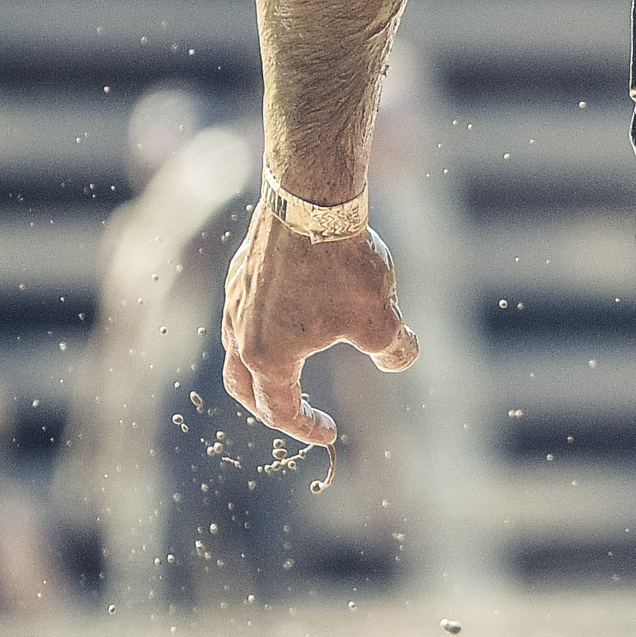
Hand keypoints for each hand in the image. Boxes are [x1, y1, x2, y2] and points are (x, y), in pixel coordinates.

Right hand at [221, 202, 419, 448]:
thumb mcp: (383, 321)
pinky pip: (244, 314)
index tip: (328, 434)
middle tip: (300, 413)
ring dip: (263, 368)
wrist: (311, 202)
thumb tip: (400, 360)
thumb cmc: (342, 267)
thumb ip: (396, 353)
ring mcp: (235, 300)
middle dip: (271, 408)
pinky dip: (262, 331)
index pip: (279, 410)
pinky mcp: (240, 271)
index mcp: (268, 357)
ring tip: (294, 367)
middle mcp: (239, 332)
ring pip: (238, 349)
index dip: (305, 429)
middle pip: (244, 388)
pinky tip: (293, 316)